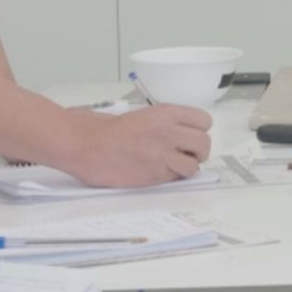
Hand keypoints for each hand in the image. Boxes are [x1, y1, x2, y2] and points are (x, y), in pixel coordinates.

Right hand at [62, 105, 212, 187]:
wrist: (87, 145)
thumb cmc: (111, 130)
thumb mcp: (146, 115)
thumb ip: (169, 123)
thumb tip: (187, 136)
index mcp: (167, 113)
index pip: (204, 121)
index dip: (199, 130)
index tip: (191, 135)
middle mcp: (168, 132)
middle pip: (204, 144)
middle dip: (198, 151)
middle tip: (187, 154)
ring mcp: (162, 155)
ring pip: (194, 166)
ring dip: (186, 167)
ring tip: (173, 165)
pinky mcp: (154, 175)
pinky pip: (175, 178)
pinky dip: (171, 177)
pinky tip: (158, 171)